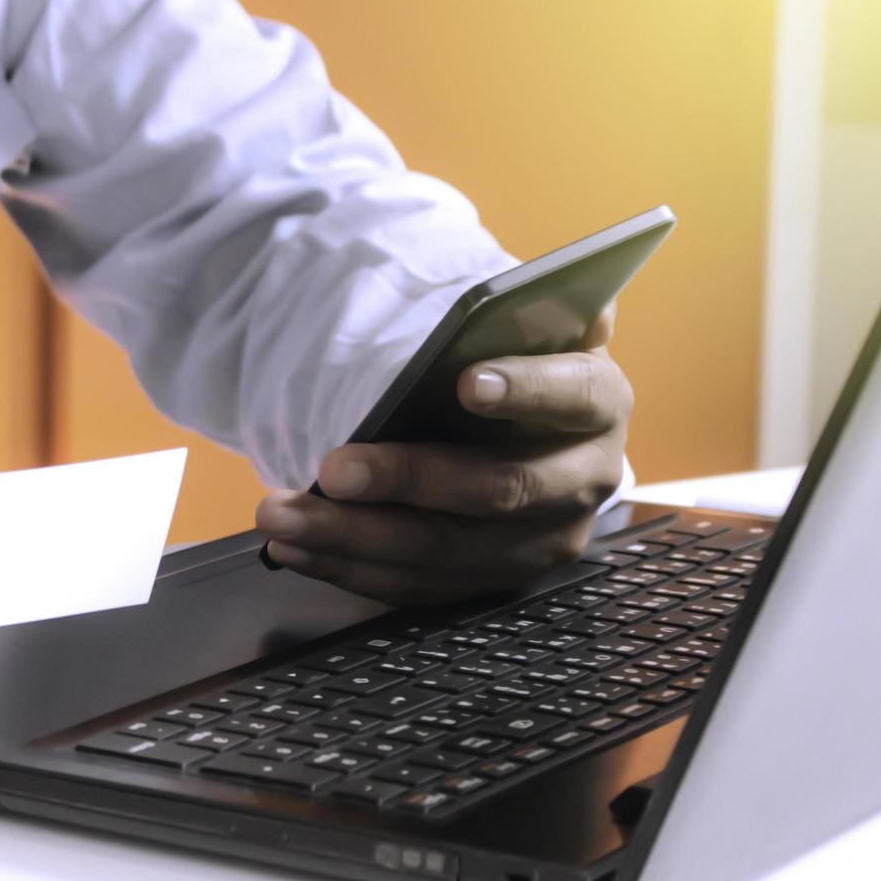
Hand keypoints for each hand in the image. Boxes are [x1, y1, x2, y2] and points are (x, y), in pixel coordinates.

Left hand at [256, 306, 630, 603]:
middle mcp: (585, 481)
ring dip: (353, 539)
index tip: (463, 382)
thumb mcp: (526, 329)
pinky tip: (294, 547)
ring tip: (281, 516)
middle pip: (500, 490)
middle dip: (408, 480)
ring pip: (446, 551)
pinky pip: (417, 587)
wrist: (523, 428)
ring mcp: (541, 543)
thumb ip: (533, 311)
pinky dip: (348, 569)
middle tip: (334, 468)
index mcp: (599, 403)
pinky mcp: (491, 582)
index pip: (573, 394)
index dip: (525, 389)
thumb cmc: (511, 364)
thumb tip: (556, 293)